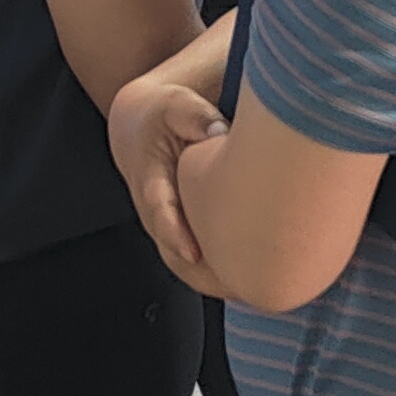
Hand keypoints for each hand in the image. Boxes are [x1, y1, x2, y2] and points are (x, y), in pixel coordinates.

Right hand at [108, 75, 236, 298]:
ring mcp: (167, 229)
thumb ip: (193, 115)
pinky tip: (254, 282)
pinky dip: (222, 278)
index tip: (193, 252)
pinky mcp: (181, 236)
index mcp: (151, 181)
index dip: (175, 232)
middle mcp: (155, 214)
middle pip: (175, 255)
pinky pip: (198, 268)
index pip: (160, 210)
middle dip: (206, 273)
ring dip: (217, 283)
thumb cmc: (162, 117)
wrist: (140, 128)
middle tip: (243, 284)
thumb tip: (218, 130)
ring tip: (255, 290)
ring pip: (188, 269)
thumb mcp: (173, 105)